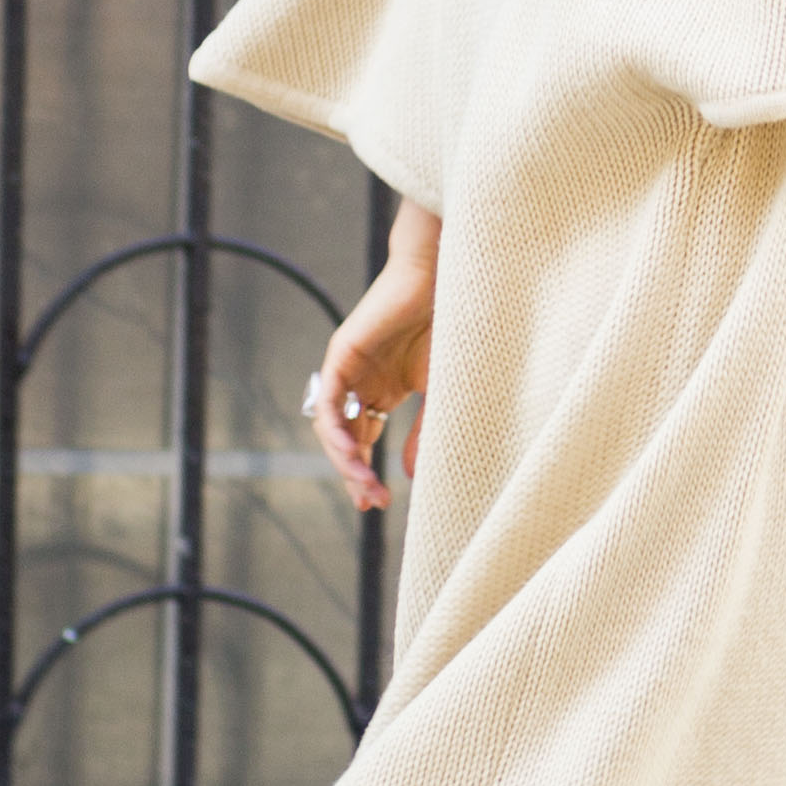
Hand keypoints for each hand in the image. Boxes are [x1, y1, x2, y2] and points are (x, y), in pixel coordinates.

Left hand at [306, 206, 436, 509]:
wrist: (446, 281)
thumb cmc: (454, 328)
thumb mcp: (442, 394)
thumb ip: (424, 432)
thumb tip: (408, 476)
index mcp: (387, 390)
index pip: (366, 440)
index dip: (367, 472)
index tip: (377, 503)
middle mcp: (364, 383)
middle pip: (348, 439)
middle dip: (356, 474)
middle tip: (370, 502)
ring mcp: (350, 370)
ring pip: (335, 426)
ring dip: (346, 459)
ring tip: (363, 484)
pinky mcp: (342, 355)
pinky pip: (331, 402)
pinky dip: (337, 430)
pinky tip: (350, 454)